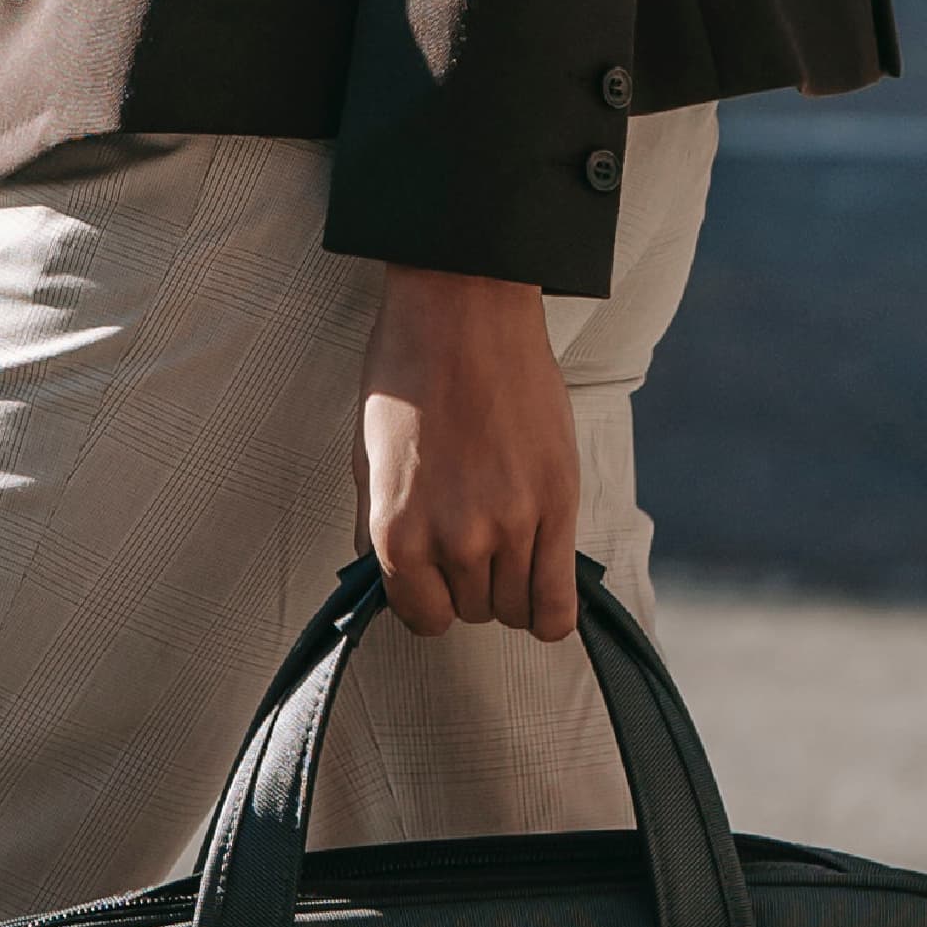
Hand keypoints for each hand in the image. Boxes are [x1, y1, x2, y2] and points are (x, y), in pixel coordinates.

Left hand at [351, 265, 580, 641]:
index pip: (422, 616)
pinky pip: (557, 599)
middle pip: (473, 612)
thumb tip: (391, 581)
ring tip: (504, 551)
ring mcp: (512, 524)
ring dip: (509, 590)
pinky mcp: (559, 503)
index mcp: (397, 530)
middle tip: (470, 545)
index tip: (435, 582)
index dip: (429, 602)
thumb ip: (380, 531)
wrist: (463, 310)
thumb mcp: (367, 461)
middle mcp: (455, 537)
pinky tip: (544, 600)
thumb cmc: (408, 374)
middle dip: (469, 588)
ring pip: (515, 608)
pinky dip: (551, 612)